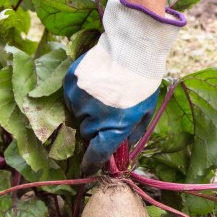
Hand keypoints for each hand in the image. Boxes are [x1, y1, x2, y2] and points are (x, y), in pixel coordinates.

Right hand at [64, 0, 185, 174]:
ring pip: (79, 115)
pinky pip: (71, 98)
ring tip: (104, 94)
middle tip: (108, 115)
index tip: (88, 169)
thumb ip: (132, 134)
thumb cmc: (143, 82)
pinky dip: (81, 96)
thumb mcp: (145, 112)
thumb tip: (123, 149)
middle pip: (88, 133)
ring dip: (88, 111)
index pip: (97, 154)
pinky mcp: (71, 84)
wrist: (132, 47)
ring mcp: (79, 100)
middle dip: (96, 130)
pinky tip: (95, 84)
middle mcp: (94, 117)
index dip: (92, 164)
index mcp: (115, 127)